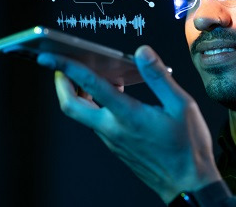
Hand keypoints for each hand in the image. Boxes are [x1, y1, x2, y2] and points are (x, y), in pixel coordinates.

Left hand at [37, 45, 221, 202]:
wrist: (187, 183)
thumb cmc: (187, 146)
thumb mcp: (181, 105)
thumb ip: (159, 77)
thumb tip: (142, 53)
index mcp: (127, 116)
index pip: (89, 86)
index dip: (66, 67)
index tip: (48, 56)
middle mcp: (113, 129)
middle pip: (71, 106)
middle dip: (60, 84)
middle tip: (60, 65)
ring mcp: (112, 140)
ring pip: (84, 114)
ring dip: (80, 93)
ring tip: (95, 74)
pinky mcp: (116, 146)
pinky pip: (97, 121)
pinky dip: (96, 104)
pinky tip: (116, 95)